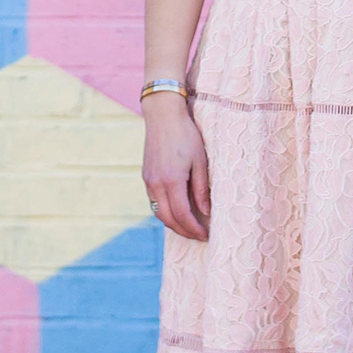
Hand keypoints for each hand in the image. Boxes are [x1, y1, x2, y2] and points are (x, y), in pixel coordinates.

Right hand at [142, 99, 209, 240]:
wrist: (162, 115)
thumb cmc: (186, 135)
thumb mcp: (200, 161)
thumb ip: (202, 189)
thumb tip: (206, 212)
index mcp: (172, 181)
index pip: (183, 215)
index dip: (194, 229)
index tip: (206, 236)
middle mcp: (156, 184)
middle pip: (168, 219)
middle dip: (184, 232)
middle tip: (199, 237)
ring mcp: (148, 181)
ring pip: (159, 212)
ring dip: (174, 224)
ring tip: (189, 228)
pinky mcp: (146, 176)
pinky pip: (154, 202)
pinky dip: (166, 212)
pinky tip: (177, 212)